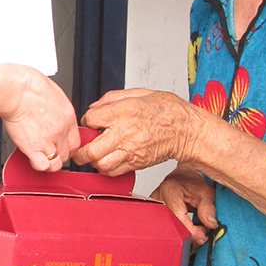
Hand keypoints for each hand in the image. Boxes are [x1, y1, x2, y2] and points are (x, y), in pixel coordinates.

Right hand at [0, 64, 79, 171]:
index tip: (61, 146)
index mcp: (68, 116)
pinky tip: (33, 158)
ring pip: (57, 163)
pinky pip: (43, 166)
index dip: (67, 146)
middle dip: (59, 154)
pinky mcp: (32, 147)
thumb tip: (54, 112)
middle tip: (49, 150)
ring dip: (49, 161)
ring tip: (41, 156)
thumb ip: (57, 107)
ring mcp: (48, 140)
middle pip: (67, 153)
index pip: (76, 141)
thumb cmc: (27, 85)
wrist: (14, 89)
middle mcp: (61, 130)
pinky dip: (39, 165)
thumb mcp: (53, 92)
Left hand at [75, 88, 202, 175]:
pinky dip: (106, 169)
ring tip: (93, 155)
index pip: (91, 119)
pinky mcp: (136, 163)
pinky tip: (107, 160)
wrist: (185, 129)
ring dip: (93, 162)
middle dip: (81, 151)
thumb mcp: (139, 93)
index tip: (89, 123)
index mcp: (124, 111)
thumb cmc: (167, 111)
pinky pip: (114, 172)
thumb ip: (112, 98)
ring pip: (100, 164)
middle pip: (91, 149)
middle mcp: (125, 132)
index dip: (86, 121)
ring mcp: (130, 150)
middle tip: (80, 149)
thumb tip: (95, 106)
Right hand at [151, 166, 217, 245]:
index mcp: (170, 191)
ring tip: (194, 226)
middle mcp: (158, 198)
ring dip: (181, 231)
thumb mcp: (206, 192)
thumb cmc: (193, 181)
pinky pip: (164, 225)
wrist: (184, 174)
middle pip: (170, 225)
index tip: (202, 236)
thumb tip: (211, 224)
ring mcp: (153, 205)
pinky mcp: (154, 210)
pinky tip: (185, 225)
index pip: (178, 219)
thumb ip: (208, 209)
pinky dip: (176, 228)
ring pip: (166, 227)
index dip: (191, 231)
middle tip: (200, 232)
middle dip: (187, 233)